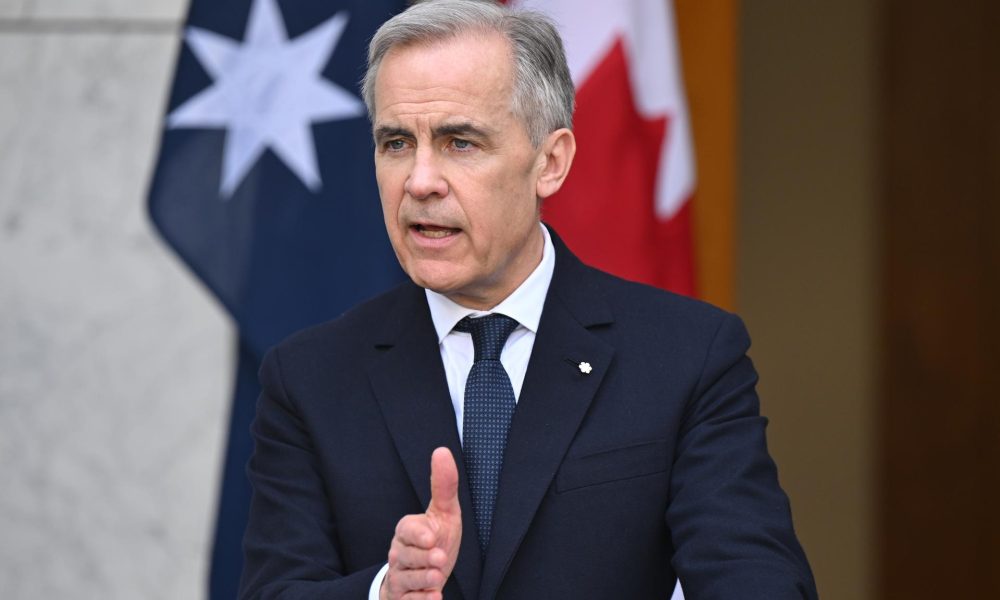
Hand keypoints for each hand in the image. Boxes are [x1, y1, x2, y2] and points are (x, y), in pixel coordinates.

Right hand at [381, 447, 461, 599]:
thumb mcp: (444, 512)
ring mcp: (400, 577)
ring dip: (422, 581)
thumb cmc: (435, 539)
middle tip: (439, 560)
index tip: (432, 537)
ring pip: (406, 580)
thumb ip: (443, 485)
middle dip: (422, 559)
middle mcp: (399, 553)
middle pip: (405, 556)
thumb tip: (442, 451)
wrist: (426, 573)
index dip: (418, 534)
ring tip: (437, 580)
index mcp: (407, 530)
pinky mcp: (404, 597)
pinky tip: (434, 599)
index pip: (407, 529)